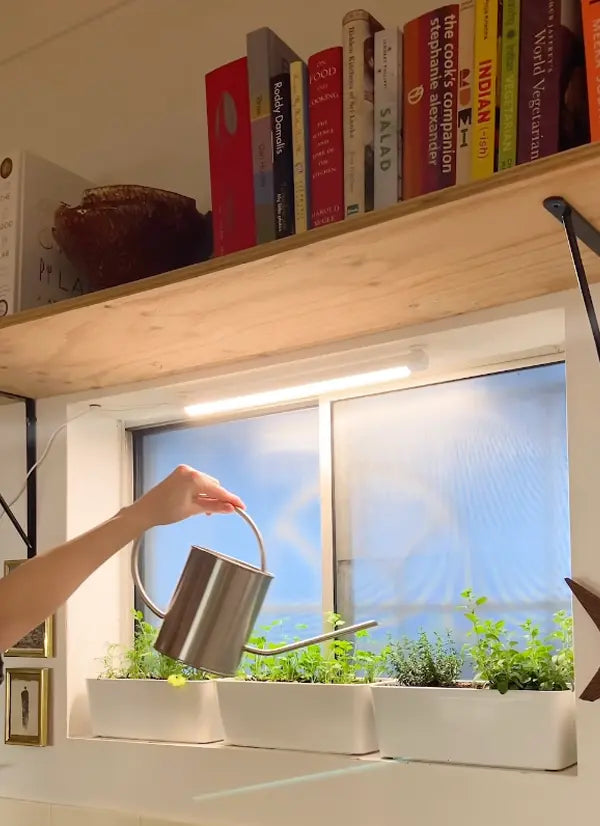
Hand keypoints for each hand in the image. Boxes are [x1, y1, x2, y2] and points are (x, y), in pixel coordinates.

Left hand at [129, 464, 244, 529]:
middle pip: (213, 485)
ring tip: (205, 511)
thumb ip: (214, 507)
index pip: (218, 489)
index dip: (231, 499)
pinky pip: (197, 482)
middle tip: (220, 512)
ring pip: (205, 483)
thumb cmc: (164, 511)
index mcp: (194, 478)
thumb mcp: (193, 510)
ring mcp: (184, 471)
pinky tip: (198, 502)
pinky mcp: (179, 474)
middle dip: (218, 498)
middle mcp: (190, 471)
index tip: (241, 506)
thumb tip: (229, 508)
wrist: (145, 511)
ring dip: (208, 495)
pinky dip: (200, 491)